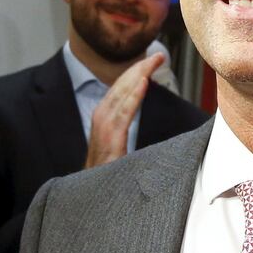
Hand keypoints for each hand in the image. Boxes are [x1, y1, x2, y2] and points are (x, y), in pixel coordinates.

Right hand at [84, 52, 164, 168]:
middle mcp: (101, 118)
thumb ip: (126, 130)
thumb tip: (150, 121)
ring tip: (153, 61)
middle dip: (140, 68)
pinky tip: (143, 83)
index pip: (121, 88)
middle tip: (159, 54)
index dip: (137, 72)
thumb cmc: (108, 175)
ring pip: (122, 94)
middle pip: (121, 86)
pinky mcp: (110, 141)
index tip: (153, 60)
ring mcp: (103, 129)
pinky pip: (123, 113)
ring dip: (138, 75)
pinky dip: (133, 97)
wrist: (93, 199)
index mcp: (104, 118)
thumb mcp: (118, 147)